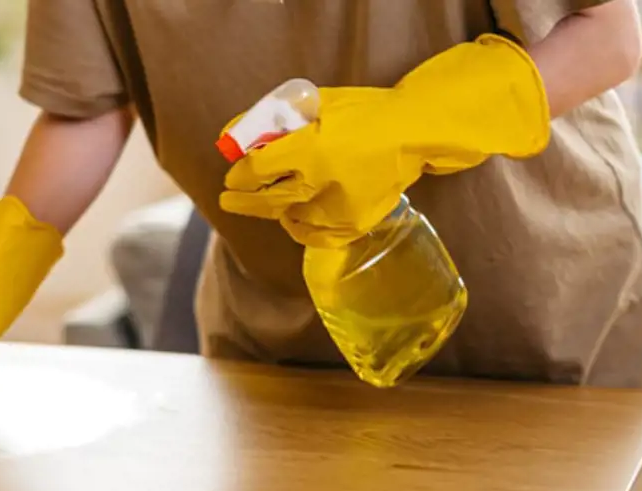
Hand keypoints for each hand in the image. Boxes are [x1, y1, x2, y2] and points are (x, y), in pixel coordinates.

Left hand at [219, 34, 551, 247]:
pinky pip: (314, 236)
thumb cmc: (361, 112)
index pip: (257, 169)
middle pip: (266, 200)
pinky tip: (291, 218)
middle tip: (228, 199)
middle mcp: (321, 180)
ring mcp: (338, 206)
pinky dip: (298, 228)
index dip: (238, 175)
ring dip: (271, 211)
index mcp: (309, 147)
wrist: (413, 133)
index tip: (232, 176)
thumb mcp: (314, 104)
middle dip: (241, 201)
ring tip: (266, 202)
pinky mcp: (354, 222)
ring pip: (288, 218)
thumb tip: (229, 136)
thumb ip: (272, 120)